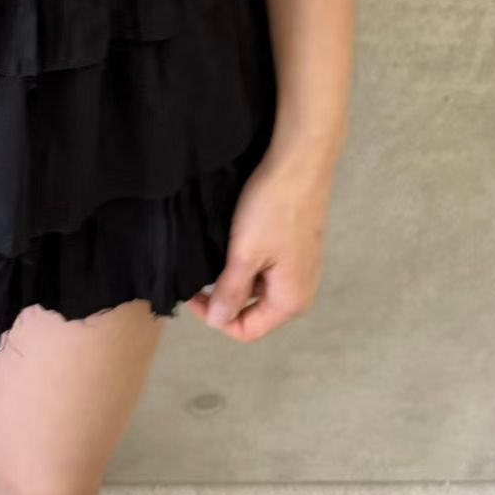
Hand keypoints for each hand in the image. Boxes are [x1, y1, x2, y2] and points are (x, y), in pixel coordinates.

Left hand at [186, 147, 334, 341]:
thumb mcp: (245, 255)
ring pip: (258, 287)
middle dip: (225, 297)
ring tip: (216, 255)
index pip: (246, 330)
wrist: (299, 165)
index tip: (193, 293)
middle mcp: (301, 291)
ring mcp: (302, 269)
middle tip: (200, 275)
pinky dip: (248, 263)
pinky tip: (236, 241)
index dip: (215, 318)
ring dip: (235, 278)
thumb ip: (231, 292)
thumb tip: (217, 321)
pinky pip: (268, 269)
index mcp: (291, 302)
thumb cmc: (273, 211)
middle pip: (254, 311)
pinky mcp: (297, 249)